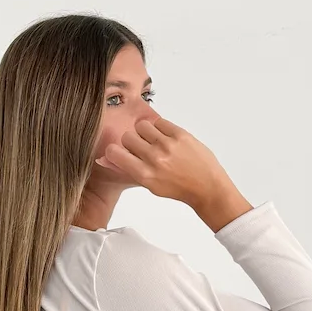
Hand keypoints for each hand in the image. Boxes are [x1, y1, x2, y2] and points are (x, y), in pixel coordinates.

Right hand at [94, 114, 252, 229]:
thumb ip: (128, 170)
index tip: (119, 151)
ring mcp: (167, 145)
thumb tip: (105, 158)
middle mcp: (154, 158)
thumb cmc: (178, 188)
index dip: (115, 150)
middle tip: (142, 148)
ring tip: (154, 141)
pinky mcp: (180, 134)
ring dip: (145, 132)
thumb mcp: (150, 185)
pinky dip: (160, 128)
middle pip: (128, 137)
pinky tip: (166, 138)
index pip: (115, 153)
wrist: (206, 186)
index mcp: (144, 175)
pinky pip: (159, 122)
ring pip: (142, 126)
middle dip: (132, 141)